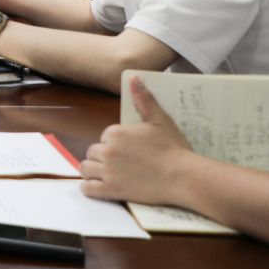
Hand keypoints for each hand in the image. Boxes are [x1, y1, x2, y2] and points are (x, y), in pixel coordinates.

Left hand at [81, 76, 193, 204]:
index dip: (114, 143)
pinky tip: (98, 186)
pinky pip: (88, 189)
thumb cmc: (173, 147)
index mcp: (116, 133)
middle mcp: (107, 151)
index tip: (128, 149)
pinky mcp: (111, 190)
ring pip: (86, 168)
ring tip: (106, 173)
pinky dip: (89, 188)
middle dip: (103, 156)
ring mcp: (108, 172)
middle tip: (119, 163)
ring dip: (93, 170)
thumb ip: (143, 99)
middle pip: (93, 152)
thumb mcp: (159, 119)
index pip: (104, 137)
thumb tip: (134, 77)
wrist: (183, 176)